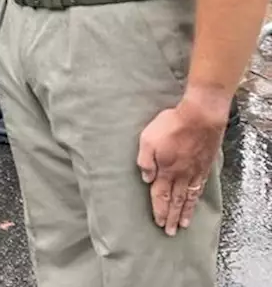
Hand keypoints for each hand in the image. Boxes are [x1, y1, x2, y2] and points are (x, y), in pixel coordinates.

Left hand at [137, 96, 226, 235]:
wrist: (200, 117)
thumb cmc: (170, 125)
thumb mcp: (147, 139)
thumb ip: (145, 161)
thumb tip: (146, 179)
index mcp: (166, 170)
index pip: (160, 195)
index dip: (159, 210)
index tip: (159, 223)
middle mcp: (181, 175)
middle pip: (176, 201)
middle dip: (172, 217)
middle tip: (171, 232)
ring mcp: (194, 171)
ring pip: (189, 197)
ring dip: (186, 212)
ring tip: (184, 224)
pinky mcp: (204, 165)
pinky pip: (200, 187)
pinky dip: (197, 198)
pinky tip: (195, 201)